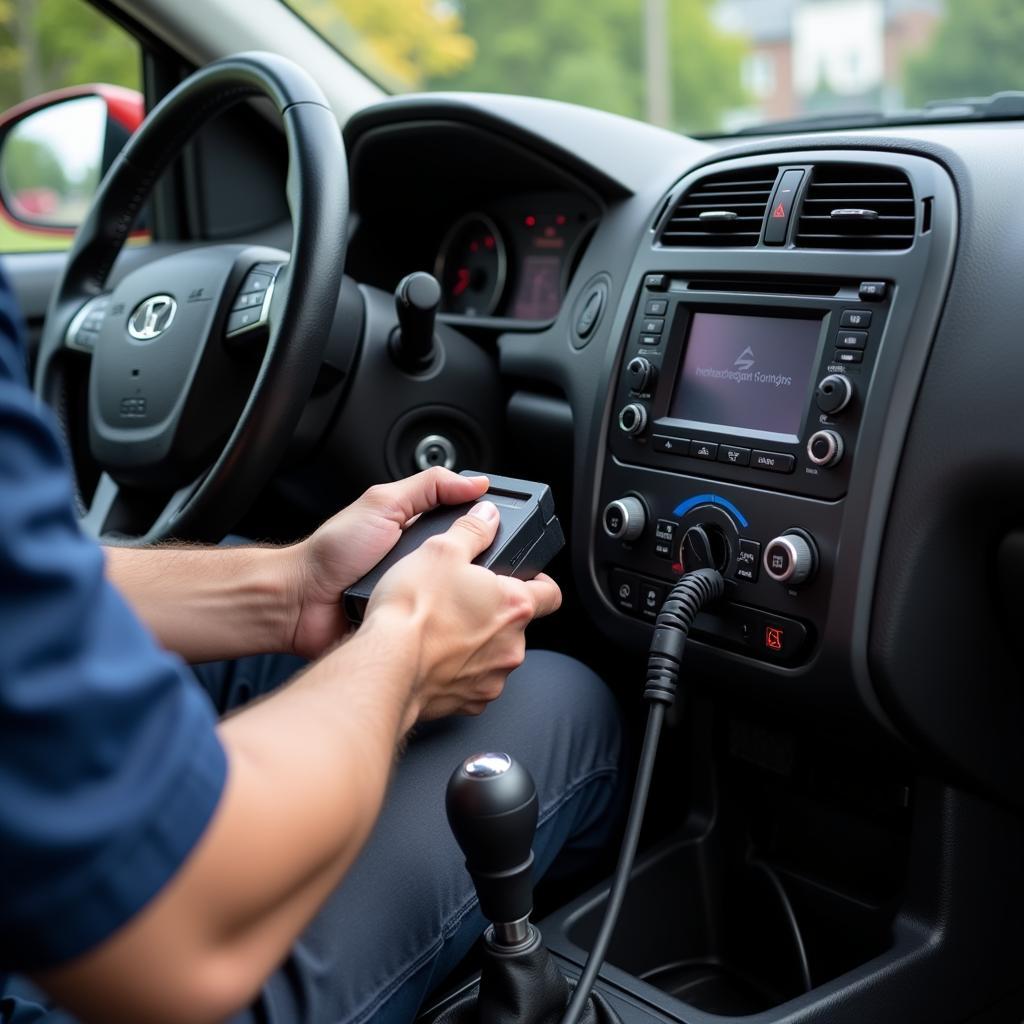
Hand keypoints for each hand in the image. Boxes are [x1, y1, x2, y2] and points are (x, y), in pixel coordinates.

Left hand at [287, 468, 489, 657]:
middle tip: (474, 563)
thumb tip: (475, 482)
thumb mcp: (382, 504)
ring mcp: (417, 596)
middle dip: (473, 564)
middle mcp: (421, 563)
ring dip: (456, 595)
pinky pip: (438, 624)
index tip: (500, 525)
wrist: (301, 602)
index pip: (465, 523)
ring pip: (457, 596)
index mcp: (418, 530)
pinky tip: (438, 617)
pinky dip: (439, 621)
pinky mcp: (411, 625)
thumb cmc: (332, 553)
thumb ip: (428, 487)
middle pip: (467, 562)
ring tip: (453, 590)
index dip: (485, 523)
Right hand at [365, 500, 561, 720]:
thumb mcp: (441, 550)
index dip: (539, 583)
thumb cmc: (413, 612)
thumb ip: (473, 530)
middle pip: (515, 624)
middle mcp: (512, 646)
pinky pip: (471, 681)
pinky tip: (433, 655)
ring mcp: (492, 678)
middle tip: (462, 599)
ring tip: (442, 628)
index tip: (525, 579)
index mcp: (514, 605)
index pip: (551, 594)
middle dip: (493, 612)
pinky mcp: (469, 701)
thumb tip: (487, 515)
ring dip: (475, 642)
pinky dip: (457, 670)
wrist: (385, 666)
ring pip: (493, 654)